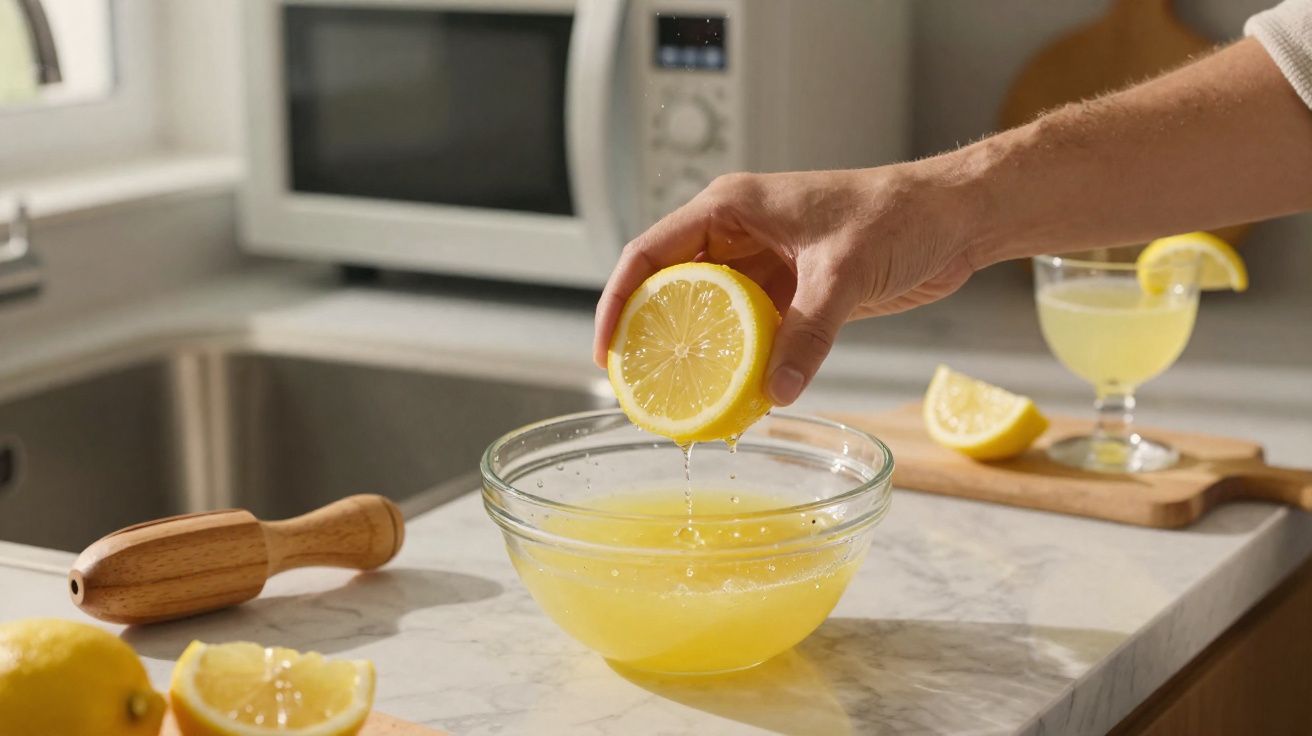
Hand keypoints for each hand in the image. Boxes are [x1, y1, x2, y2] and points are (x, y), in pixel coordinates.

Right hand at [593, 164, 980, 405]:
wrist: (953, 218)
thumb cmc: (901, 212)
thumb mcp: (846, 272)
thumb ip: (809, 332)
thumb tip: (776, 391)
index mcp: (731, 207)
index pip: (651, 252)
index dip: (618, 299)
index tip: (609, 349)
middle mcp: (737, 234)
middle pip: (670, 286)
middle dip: (651, 334)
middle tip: (638, 386)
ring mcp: (762, 265)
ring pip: (709, 314)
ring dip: (698, 354)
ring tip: (679, 400)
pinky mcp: (790, 292)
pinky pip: (750, 333)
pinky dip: (740, 362)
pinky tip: (734, 396)